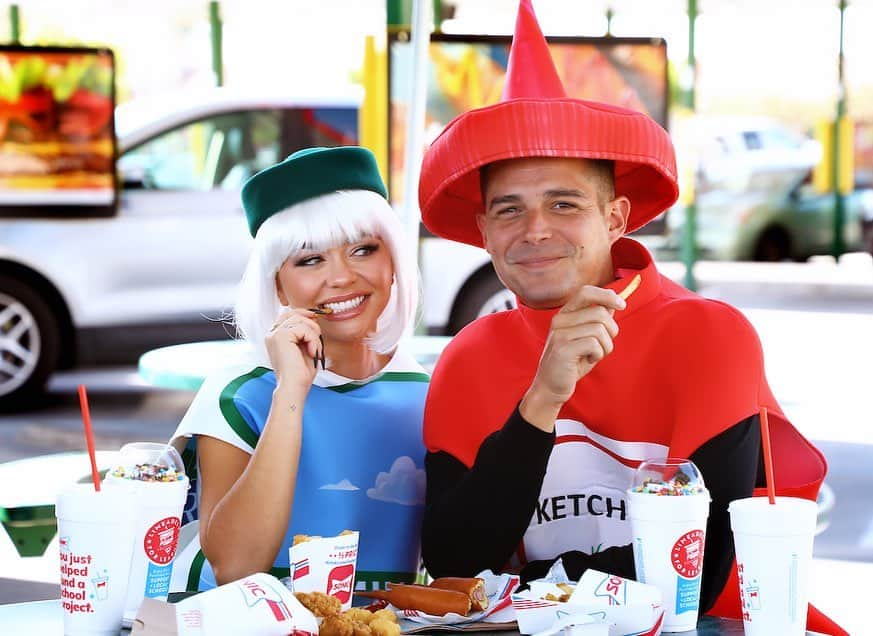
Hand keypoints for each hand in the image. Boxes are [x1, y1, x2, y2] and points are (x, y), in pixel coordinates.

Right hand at [265, 308, 321, 390]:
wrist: (294, 387)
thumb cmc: (300, 373)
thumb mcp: (304, 347)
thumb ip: (305, 332)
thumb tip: (313, 315)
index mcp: (275, 336)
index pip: (288, 315)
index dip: (303, 314)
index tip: (316, 318)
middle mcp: (271, 333)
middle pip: (294, 314)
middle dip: (311, 325)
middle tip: (316, 343)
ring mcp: (274, 334)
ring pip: (301, 321)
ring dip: (314, 336)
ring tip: (314, 351)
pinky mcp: (280, 336)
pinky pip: (304, 329)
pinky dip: (313, 340)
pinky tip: (312, 353)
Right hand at [521, 286, 624, 428]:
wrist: (551, 386)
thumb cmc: (572, 362)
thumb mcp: (586, 337)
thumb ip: (597, 320)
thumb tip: (613, 302)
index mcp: (565, 314)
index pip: (586, 292)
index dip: (606, 295)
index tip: (621, 305)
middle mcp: (560, 320)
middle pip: (600, 312)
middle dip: (611, 330)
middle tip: (603, 345)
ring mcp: (560, 333)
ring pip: (599, 329)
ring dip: (605, 346)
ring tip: (594, 355)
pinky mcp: (563, 348)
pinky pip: (594, 343)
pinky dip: (598, 354)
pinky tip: (588, 360)